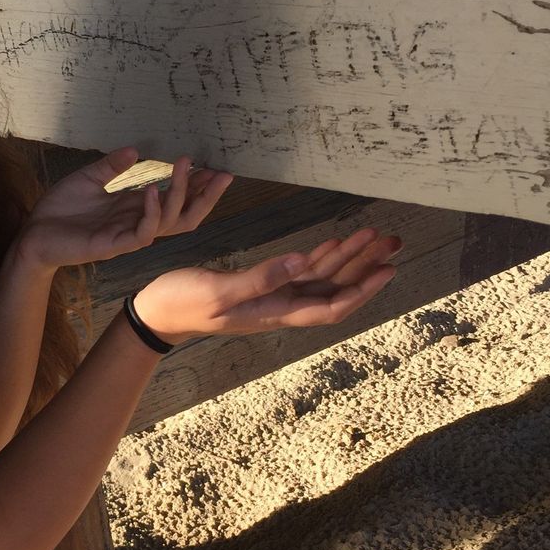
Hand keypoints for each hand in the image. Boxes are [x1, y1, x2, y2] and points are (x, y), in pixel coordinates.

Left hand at [18, 147, 233, 270]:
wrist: (33, 234)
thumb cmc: (59, 210)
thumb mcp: (88, 179)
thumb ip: (112, 167)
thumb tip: (136, 149)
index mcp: (133, 209)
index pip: (174, 199)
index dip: (194, 185)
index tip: (213, 167)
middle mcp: (137, 223)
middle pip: (183, 215)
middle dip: (205, 196)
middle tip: (223, 174)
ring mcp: (128, 236)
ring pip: (169, 222)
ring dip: (180, 195)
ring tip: (185, 167)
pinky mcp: (114, 246)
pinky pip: (142, 233)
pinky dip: (151, 212)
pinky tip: (153, 191)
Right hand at [132, 227, 400, 344]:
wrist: (159, 311)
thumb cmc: (184, 302)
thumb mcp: (220, 291)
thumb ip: (261, 279)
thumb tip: (302, 263)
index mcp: (274, 313)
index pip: (331, 306)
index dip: (362, 290)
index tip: (388, 269)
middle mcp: (280, 308)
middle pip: (334, 290)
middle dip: (364, 266)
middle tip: (390, 240)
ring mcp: (272, 298)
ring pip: (321, 280)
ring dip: (348, 259)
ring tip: (373, 235)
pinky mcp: (261, 287)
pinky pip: (301, 274)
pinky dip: (320, 258)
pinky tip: (332, 244)